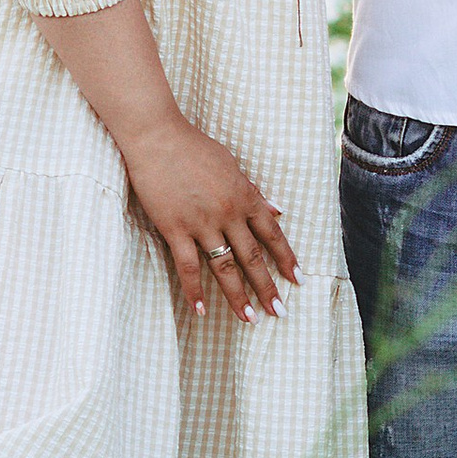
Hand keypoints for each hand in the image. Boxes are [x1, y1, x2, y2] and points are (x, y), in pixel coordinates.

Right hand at [120, 116, 300, 324]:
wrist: (159, 138)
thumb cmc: (195, 148)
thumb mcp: (231, 165)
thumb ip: (253, 192)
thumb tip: (277, 211)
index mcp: (244, 197)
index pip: (272, 234)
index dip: (286, 258)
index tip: (298, 279)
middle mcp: (228, 213)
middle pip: (252, 257)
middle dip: (268, 286)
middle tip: (280, 312)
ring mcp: (202, 223)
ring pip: (225, 267)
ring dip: (238, 296)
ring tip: (250, 319)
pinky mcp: (175, 229)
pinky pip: (187, 266)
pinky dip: (194, 290)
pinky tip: (200, 310)